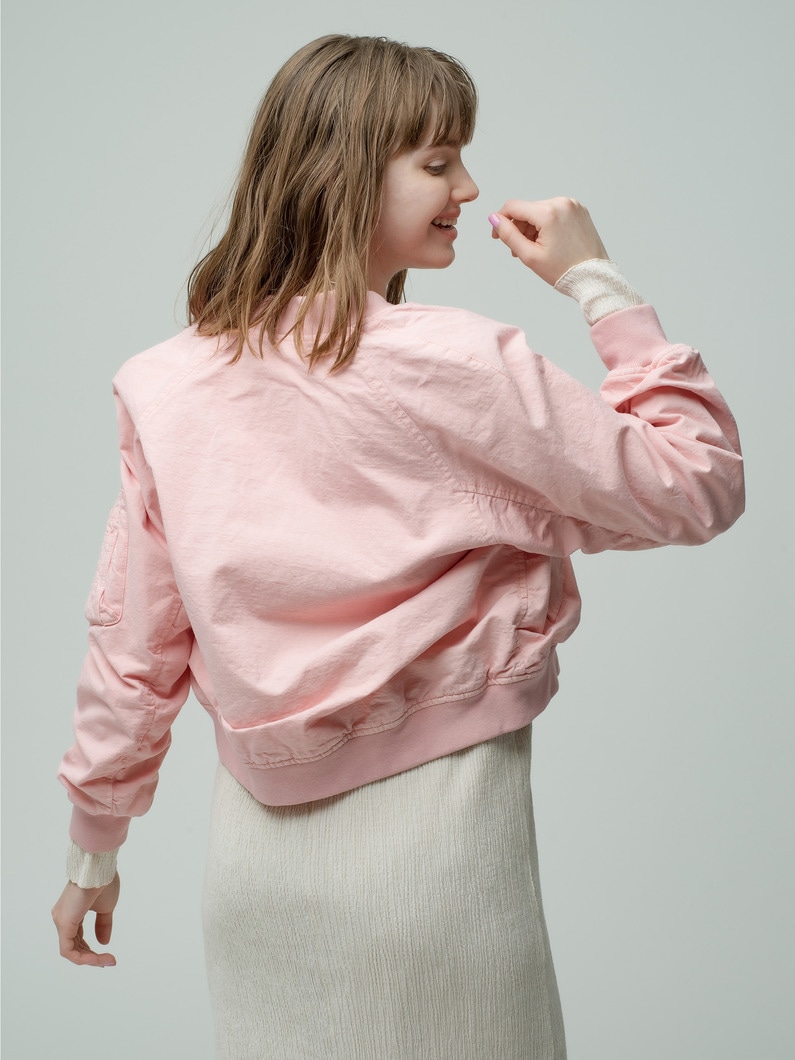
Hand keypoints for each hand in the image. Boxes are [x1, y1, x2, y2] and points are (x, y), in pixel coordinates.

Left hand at [52, 873, 119, 966]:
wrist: (99, 868)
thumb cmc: (102, 882)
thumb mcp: (106, 908)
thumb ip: (103, 925)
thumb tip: (103, 942)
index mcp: (71, 914)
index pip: (78, 939)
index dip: (91, 951)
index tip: (108, 956)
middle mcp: (62, 918)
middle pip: (74, 947)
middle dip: (92, 957)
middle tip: (109, 961)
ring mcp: (61, 921)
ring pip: (71, 951)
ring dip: (90, 959)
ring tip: (107, 960)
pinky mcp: (63, 923)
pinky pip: (68, 950)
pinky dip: (83, 957)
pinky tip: (97, 958)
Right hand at [489, 197, 608, 285]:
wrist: (593, 277)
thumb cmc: (564, 270)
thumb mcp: (529, 256)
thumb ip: (508, 235)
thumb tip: (493, 218)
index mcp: (549, 212)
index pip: (513, 207)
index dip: (500, 220)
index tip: (498, 236)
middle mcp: (562, 203)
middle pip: (527, 209)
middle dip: (519, 228)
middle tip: (519, 250)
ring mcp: (573, 205)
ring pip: (540, 211)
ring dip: (532, 227)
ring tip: (534, 249)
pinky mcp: (579, 211)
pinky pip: (554, 213)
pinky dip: (546, 225)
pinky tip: (548, 243)